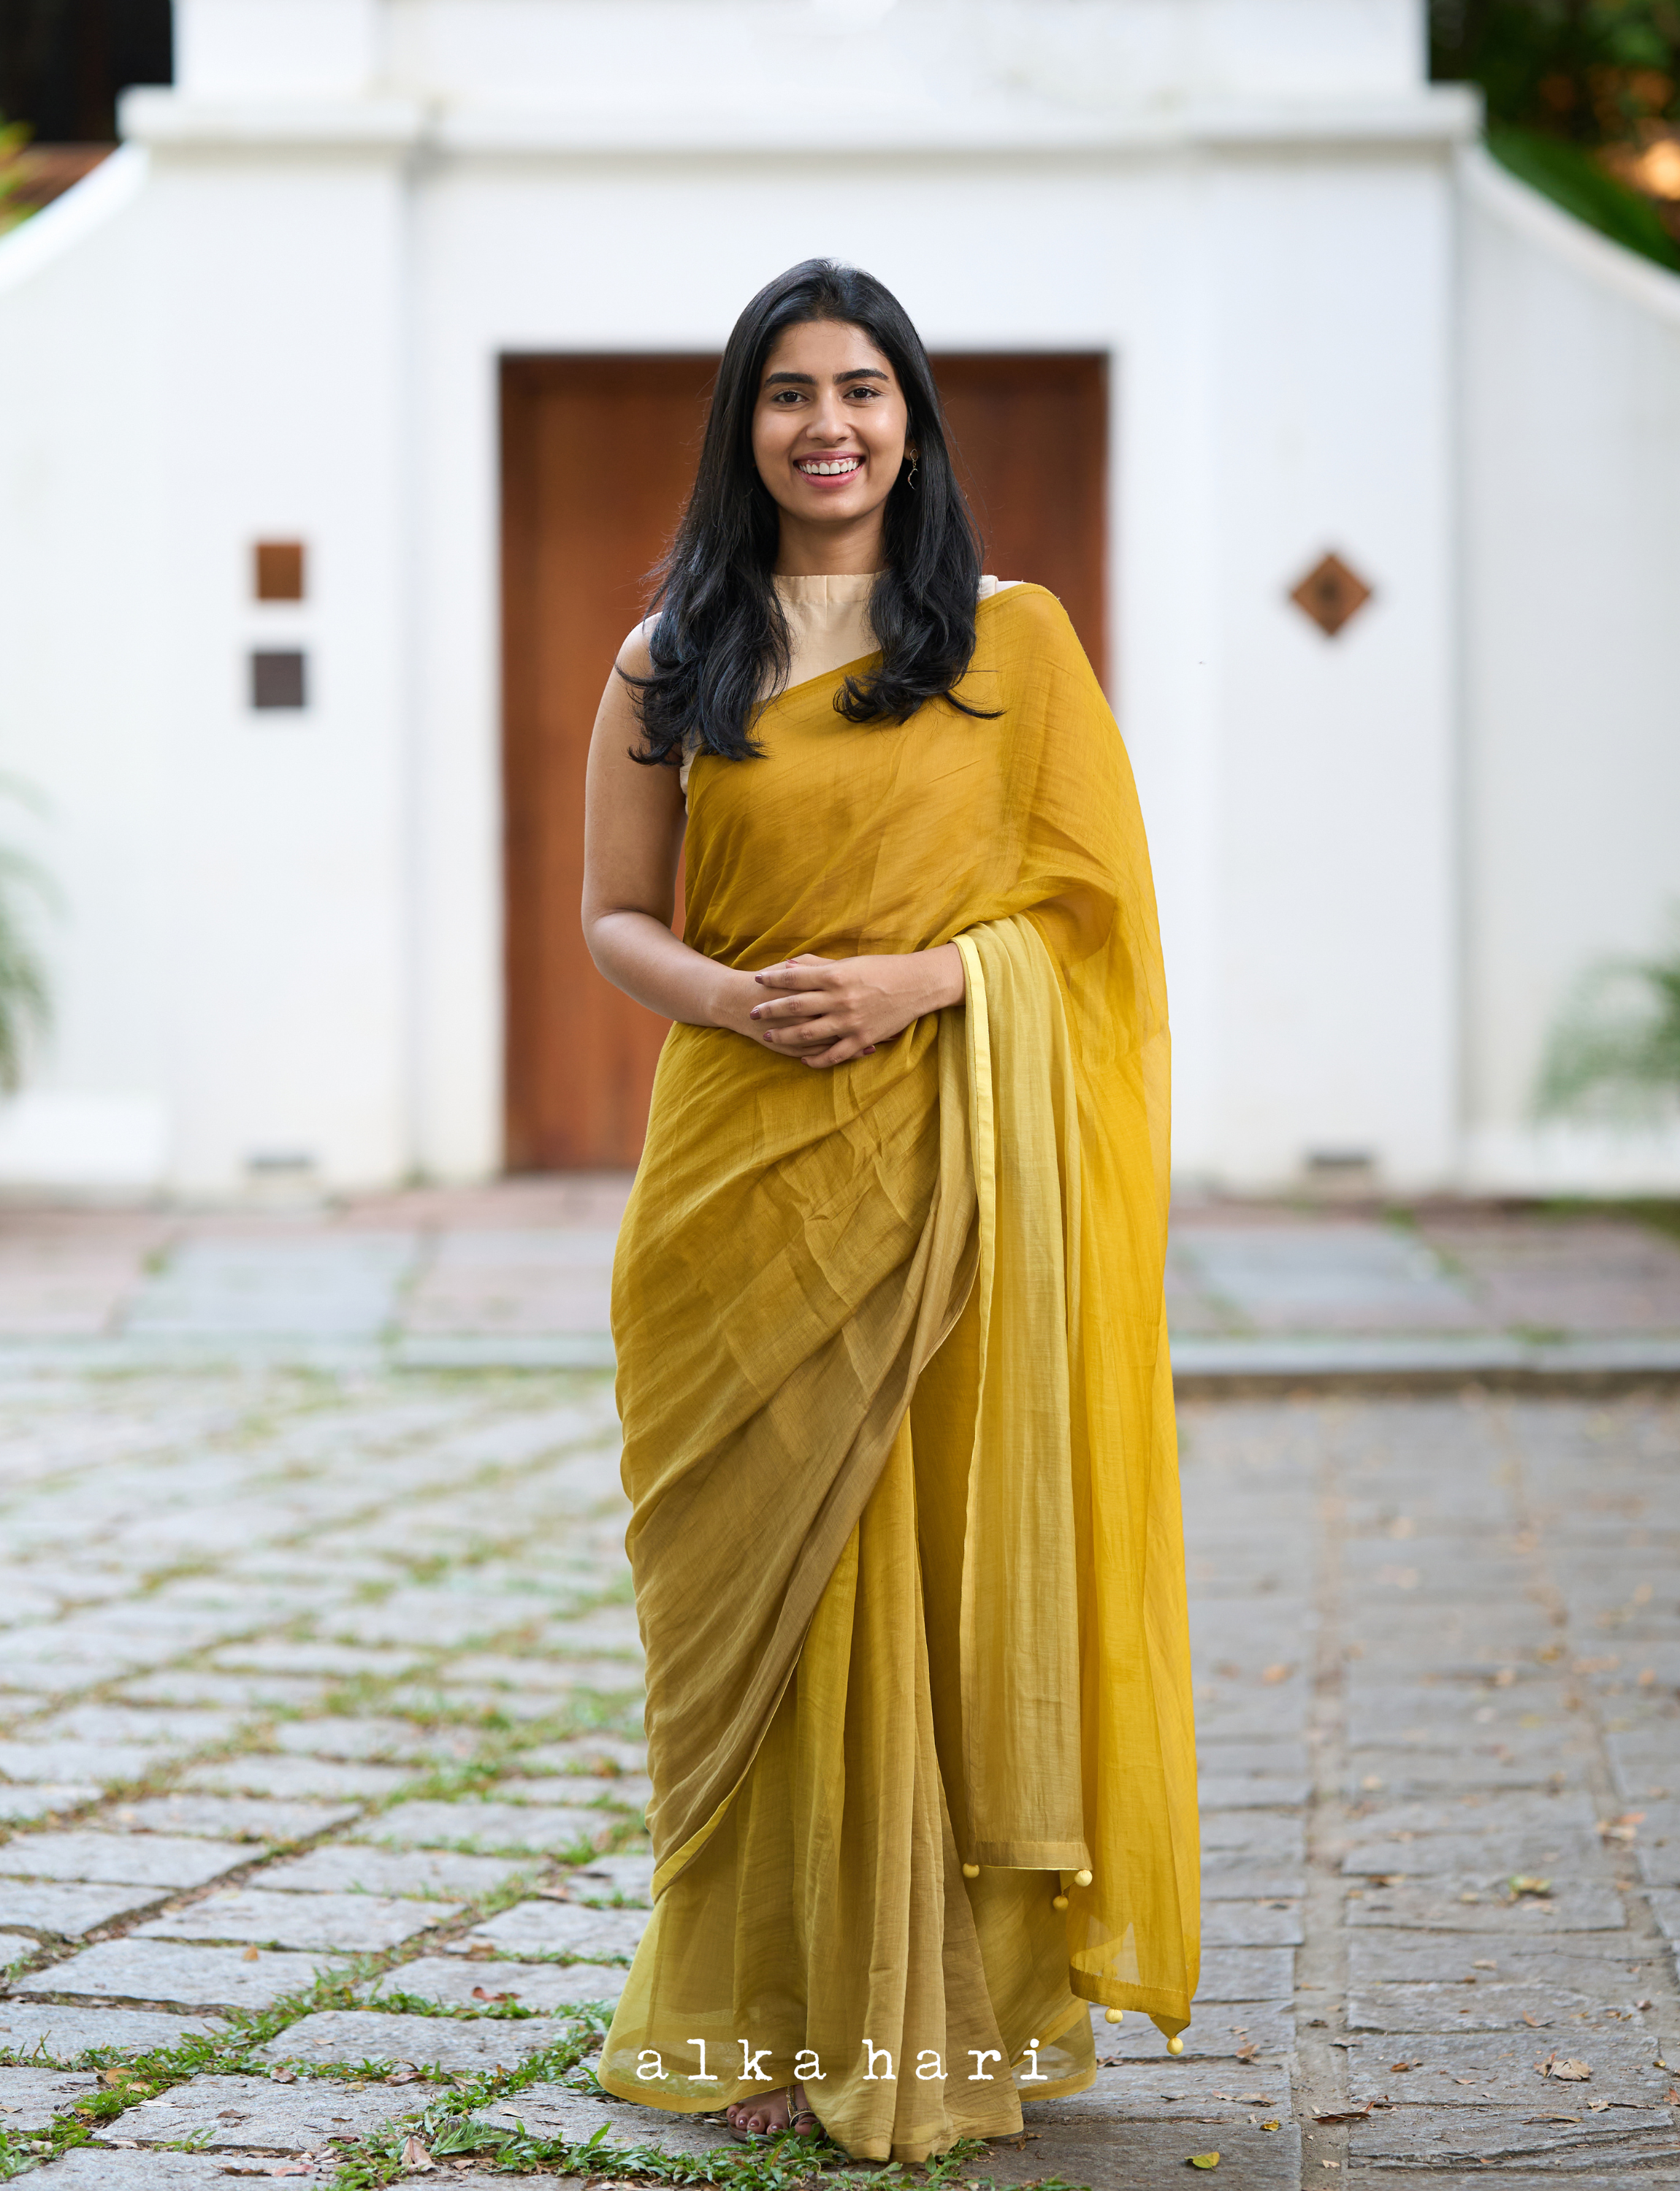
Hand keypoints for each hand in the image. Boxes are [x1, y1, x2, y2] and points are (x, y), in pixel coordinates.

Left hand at [745, 948, 964, 1068]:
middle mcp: (840, 999)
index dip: (773, 979)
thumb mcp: (850, 962)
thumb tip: (789, 966)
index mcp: (836, 975)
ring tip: (768, 1037)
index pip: (795, 978)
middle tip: (752, 1013)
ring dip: (784, 1036)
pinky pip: (834, 1055)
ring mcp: (850, 1022)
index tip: (757, 980)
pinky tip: (803, 1060)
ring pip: (808, 1033)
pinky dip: (816, 1060)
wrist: (917, 985)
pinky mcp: (862, 1039)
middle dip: (769, 1010)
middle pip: (795, 1006)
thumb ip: (818, 965)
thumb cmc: (883, 969)